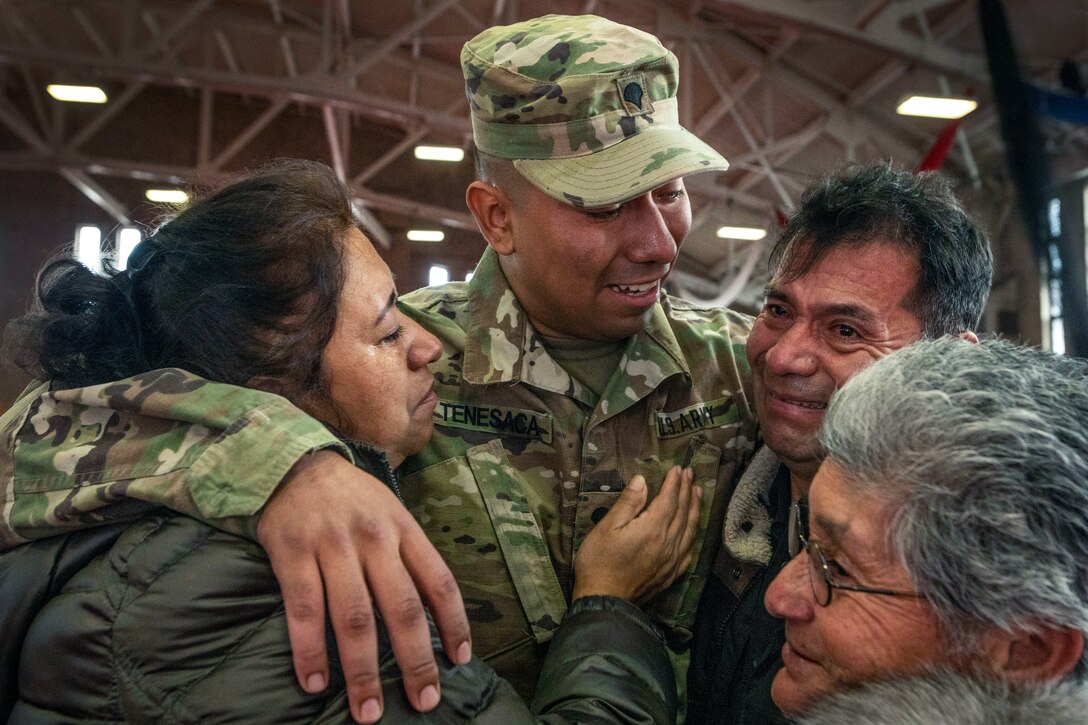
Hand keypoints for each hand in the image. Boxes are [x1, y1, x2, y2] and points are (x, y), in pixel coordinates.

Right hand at [256, 450, 471, 723]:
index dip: (454, 624)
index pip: (440, 582)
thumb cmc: (350, 497)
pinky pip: (304, 610)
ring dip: (363, 670)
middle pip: (401, 608)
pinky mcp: (292, 553)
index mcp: (404, 528)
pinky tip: (314, 683)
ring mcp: (332, 546)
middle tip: (424, 700)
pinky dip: (310, 651)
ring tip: (368, 710)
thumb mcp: (391, 513)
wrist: (291, 462)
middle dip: (415, 661)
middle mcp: (373, 538)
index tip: (460, 661)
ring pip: (354, 617)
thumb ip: (410, 556)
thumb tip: (432, 613)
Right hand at [572, 466, 700, 604]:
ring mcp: (672, 561)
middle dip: (687, 491)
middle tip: (690, 474)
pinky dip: (693, 534)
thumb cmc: (599, 563)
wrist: (605, 602)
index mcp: (652, 529)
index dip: (674, 483)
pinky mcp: (671, 574)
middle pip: (683, 512)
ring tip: (698, 493)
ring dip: (694, 509)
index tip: (678, 468)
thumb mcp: (606, 528)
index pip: (669, 500)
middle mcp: (668, 543)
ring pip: (690, 529)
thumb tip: (642, 480)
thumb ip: (628, 503)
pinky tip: (693, 530)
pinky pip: (688, 550)